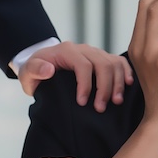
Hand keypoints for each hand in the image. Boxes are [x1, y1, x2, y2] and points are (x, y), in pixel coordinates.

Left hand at [20, 41, 134, 110]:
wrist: (43, 66)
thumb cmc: (36, 72)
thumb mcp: (28, 72)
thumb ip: (34, 70)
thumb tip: (49, 69)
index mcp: (66, 51)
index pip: (83, 65)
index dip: (86, 84)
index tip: (82, 103)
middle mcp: (84, 49)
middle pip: (102, 64)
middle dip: (104, 87)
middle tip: (100, 108)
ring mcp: (96, 53)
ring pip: (114, 63)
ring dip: (117, 83)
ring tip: (116, 102)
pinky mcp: (103, 59)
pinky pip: (120, 62)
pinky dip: (126, 72)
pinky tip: (129, 85)